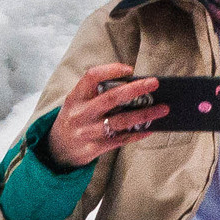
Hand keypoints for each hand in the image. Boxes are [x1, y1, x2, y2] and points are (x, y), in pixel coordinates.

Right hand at [42, 63, 170, 170]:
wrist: (57, 150)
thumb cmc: (75, 119)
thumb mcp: (77, 103)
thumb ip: (97, 94)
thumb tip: (134, 86)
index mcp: (75, 97)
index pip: (91, 77)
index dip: (111, 70)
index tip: (129, 69)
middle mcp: (80, 114)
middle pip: (111, 98)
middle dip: (135, 89)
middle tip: (154, 83)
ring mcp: (87, 132)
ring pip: (120, 121)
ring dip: (144, 114)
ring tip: (163, 108)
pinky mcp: (93, 148)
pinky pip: (120, 140)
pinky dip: (137, 134)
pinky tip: (151, 129)